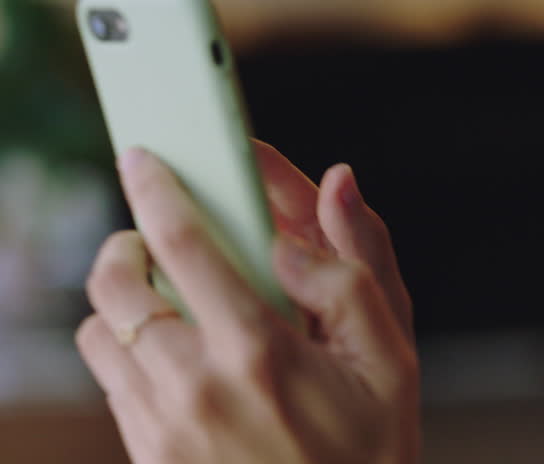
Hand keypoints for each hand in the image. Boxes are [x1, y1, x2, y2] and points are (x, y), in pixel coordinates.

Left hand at [76, 142, 419, 463]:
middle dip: (126, 244)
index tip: (143, 159)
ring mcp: (162, 427)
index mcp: (257, 349)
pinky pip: (112, 384)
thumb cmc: (371, 451)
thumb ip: (357, 266)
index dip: (155, 189)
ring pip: (101, 333)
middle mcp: (195, 386)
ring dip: (125, 302)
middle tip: (156, 240)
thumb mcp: (392, 357)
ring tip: (169, 302)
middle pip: (115, 284)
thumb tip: (334, 186)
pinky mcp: (148, 457)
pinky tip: (181, 359)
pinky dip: (131, 353)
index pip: (182, 244)